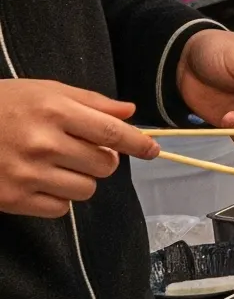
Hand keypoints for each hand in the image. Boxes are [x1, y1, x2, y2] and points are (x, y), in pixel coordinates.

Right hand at [0, 82, 159, 217]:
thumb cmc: (2, 105)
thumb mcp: (44, 91)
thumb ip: (89, 102)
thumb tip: (129, 111)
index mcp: (54, 111)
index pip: (112, 132)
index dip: (139, 143)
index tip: (152, 150)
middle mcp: (43, 143)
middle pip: (105, 165)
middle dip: (101, 159)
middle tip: (81, 150)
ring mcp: (27, 174)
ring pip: (87, 189)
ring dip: (81, 179)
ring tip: (57, 165)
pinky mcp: (13, 199)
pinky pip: (61, 208)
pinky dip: (58, 198)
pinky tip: (41, 181)